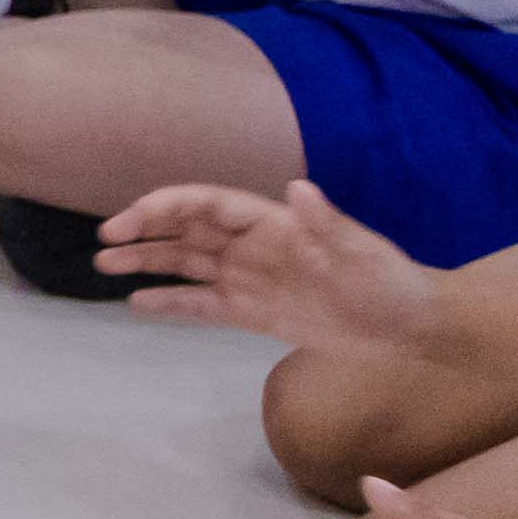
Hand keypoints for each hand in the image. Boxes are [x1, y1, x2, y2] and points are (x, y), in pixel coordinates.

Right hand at [96, 180, 448, 353]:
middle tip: (105, 241)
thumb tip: (298, 188)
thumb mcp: (363, 254)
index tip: (130, 219)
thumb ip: (327, 223)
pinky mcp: (254, 315)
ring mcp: (251, 281)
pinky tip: (138, 303)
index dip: (166, 207)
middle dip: (144, 231)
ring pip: (186, 265)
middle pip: (187, 232)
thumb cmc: (392, 285)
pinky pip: (203, 306)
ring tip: (103, 266)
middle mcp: (254, 247)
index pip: (208, 206)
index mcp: (274, 224)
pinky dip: (171, 303)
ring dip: (147, 262)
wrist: (413, 330)